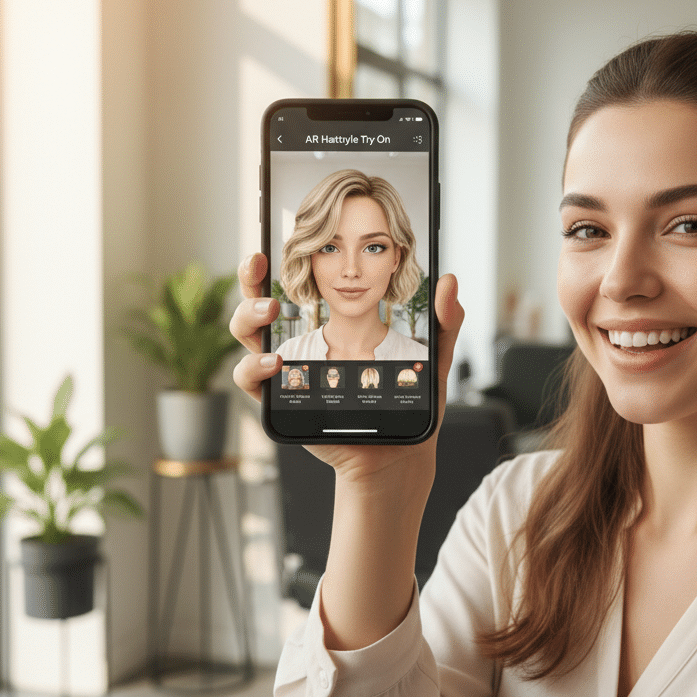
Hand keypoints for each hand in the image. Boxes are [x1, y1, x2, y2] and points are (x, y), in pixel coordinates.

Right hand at [230, 252, 464, 478]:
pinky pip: (250, 383)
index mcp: (330, 327)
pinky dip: (251, 368)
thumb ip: (443, 321)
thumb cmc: (408, 404)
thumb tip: (450, 280)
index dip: (276, 264)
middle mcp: (301, 346)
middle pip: (257, 304)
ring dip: (248, 318)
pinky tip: (273, 362)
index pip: (294, 287)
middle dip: (249, 279)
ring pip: (246, 337)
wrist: (399, 454)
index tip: (271, 241)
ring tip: (270, 311)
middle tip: (259, 265)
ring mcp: (287, 373)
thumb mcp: (431, 358)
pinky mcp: (282, 403)